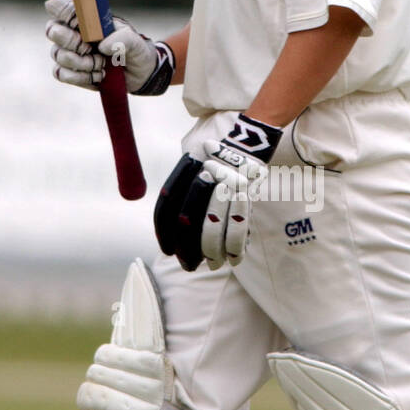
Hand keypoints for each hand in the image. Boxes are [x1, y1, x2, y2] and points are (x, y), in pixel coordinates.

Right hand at [44, 0, 174, 93]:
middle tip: (89, 48)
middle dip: (70, 41)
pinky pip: (60, 73)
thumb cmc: (134, 50)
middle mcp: (72, 32)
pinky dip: (79, 77)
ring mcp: (68, 52)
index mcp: (84, 18)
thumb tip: (102, 46)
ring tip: (101, 65)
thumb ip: (123, 38)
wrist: (139, 75)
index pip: (60, 5)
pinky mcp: (70, 72)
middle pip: (52, 30)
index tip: (77, 23)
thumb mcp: (134, 41)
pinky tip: (97, 76)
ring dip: (81, 62)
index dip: (62, 12)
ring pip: (57, 54)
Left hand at [154, 114, 282, 270]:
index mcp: (186, 170)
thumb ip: (180, 188)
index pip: (167, 206)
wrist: (244, 143)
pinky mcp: (245, 195)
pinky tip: (234, 261)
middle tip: (187, 265)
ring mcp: (225, 188)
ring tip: (212, 266)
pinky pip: (240, 227)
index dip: (164, 232)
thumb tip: (169, 226)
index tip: (166, 250)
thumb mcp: (191, 162)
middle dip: (187, 248)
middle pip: (187, 221)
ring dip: (211, 251)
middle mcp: (204, 179)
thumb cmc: (214, 157)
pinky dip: (236, 246)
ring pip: (212, 226)